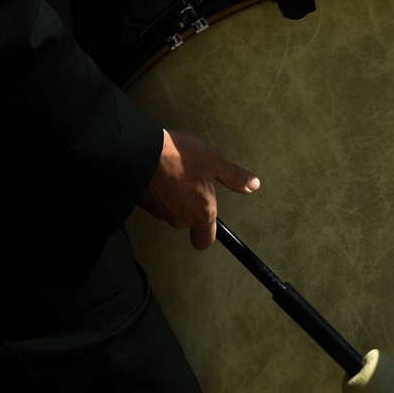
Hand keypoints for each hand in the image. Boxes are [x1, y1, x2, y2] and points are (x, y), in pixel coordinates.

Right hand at [140, 128, 259, 249]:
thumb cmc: (178, 156)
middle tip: (191, 181)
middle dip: (190, 204)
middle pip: (188, 221)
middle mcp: (182, 218)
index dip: (207, 233)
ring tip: (175, 171)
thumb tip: (252, 185)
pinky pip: (156, 202)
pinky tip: (161, 172)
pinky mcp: (145, 205)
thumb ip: (233, 177)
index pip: (206, 240)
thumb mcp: (214, 161)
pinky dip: (159, 190)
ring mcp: (161, 213)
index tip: (209, 221)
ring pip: (172, 210)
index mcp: (202, 212)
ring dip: (174, 196)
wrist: (141, 152)